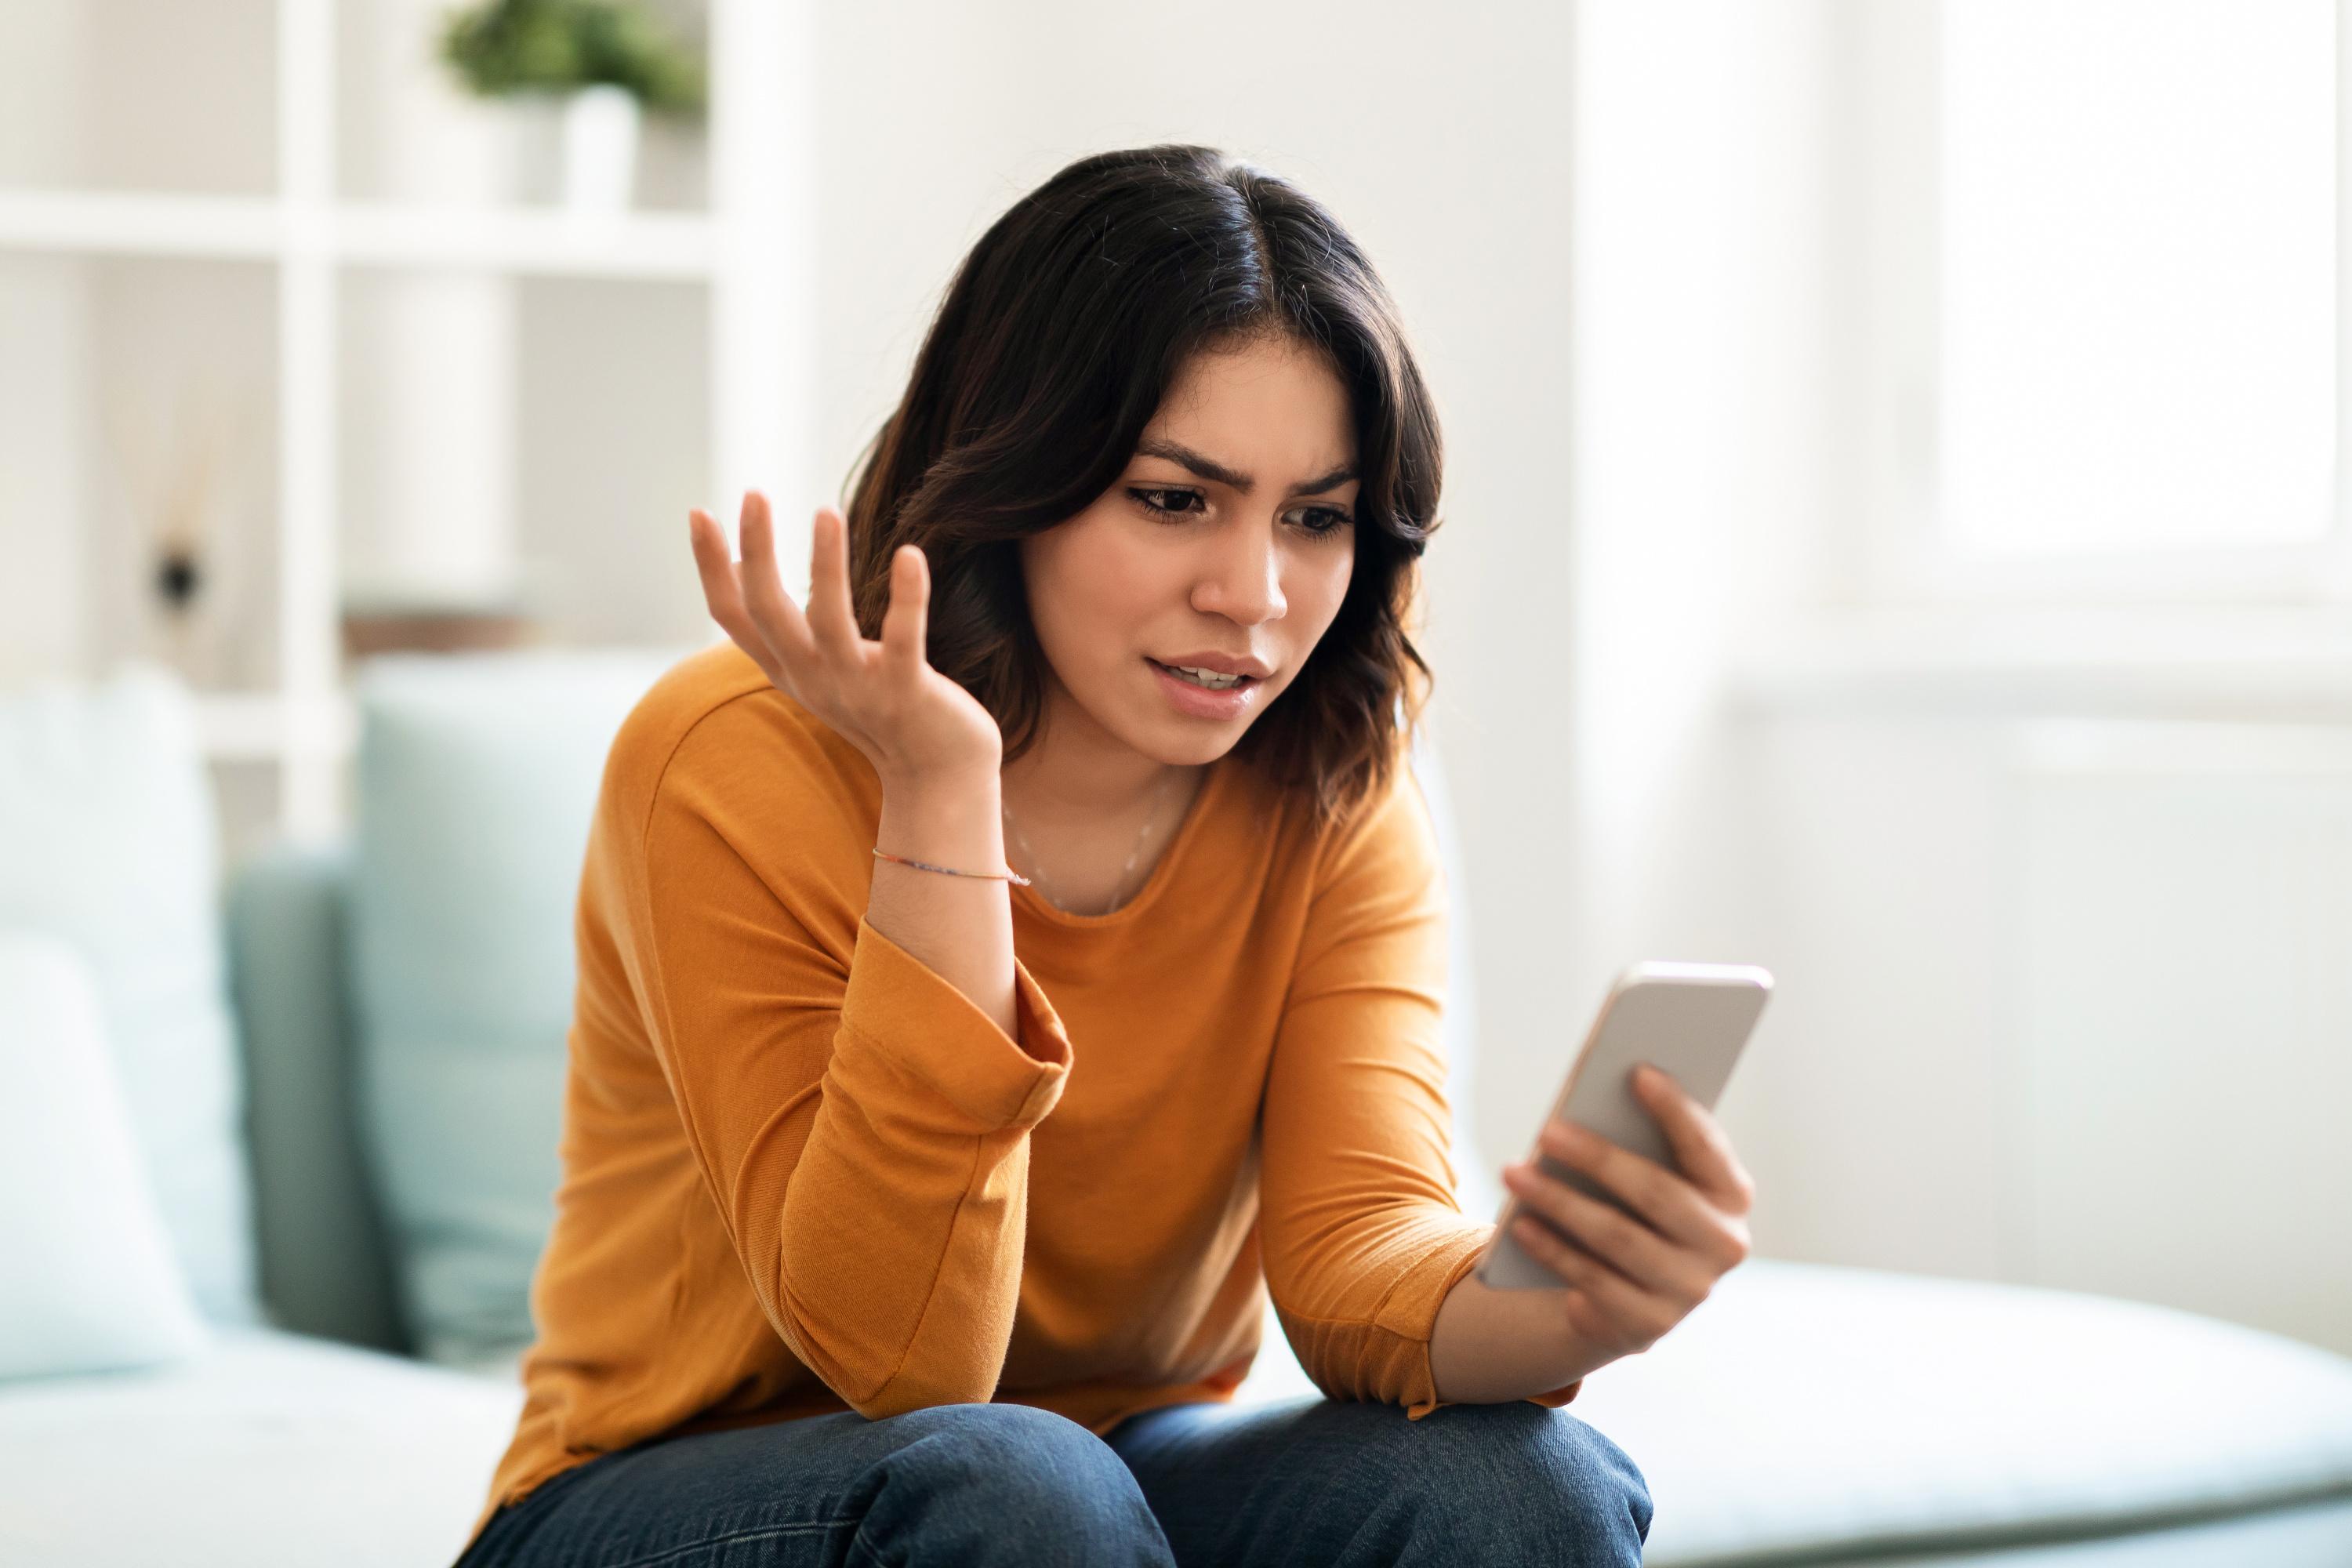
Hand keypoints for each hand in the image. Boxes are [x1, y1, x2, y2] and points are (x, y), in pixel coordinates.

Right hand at [688, 491, 1004, 785]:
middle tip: (754, 493)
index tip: (699, 512)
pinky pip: (904, 642)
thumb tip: (741, 566)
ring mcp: (858, 689)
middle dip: (757, 551)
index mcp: (788, 668)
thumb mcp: (817, 668)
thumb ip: (782, 628)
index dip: (711, 567)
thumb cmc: (880, 709)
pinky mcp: (908, 693)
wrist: (938, 776)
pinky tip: (911, 554)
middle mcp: (813, 678)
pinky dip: (906, 598)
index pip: (732, 616)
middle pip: (768, 612)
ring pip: (829, 624)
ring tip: (826, 511)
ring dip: (825, 566)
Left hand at [1498, 1064, 1755, 1359]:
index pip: (1706, 1147)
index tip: (1638, 1072)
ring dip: (1560, 1201)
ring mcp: (1689, 1289)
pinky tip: (1521, 1224)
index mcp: (1731, 1195)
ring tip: (1515, 1172)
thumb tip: (1589, 1105)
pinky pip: (1592, 1280)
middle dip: (1598, 1157)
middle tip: (1547, 1130)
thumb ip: (1639, 1144)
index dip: (1675, 1110)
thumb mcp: (1647, 1178)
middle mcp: (1724, 1245)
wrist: (1631, 1299)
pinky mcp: (1648, 1324)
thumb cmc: (1637, 1213)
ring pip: (1617, 1237)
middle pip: (1655, 1193)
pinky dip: (1553, 1249)